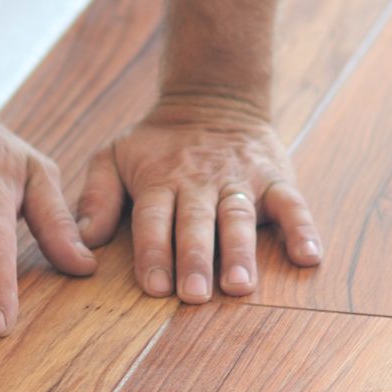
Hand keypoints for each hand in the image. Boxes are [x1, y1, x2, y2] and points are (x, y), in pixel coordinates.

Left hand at [80, 92, 320, 301]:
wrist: (212, 97)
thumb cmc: (157, 143)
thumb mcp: (115, 155)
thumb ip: (97, 196)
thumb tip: (83, 240)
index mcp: (159, 181)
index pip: (154, 219)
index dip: (154, 252)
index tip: (154, 287)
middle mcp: (199, 182)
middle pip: (196, 223)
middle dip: (195, 259)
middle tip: (195, 294)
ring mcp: (239, 180)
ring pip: (239, 217)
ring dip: (240, 252)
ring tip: (240, 286)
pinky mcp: (274, 178)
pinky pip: (292, 203)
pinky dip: (303, 229)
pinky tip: (309, 257)